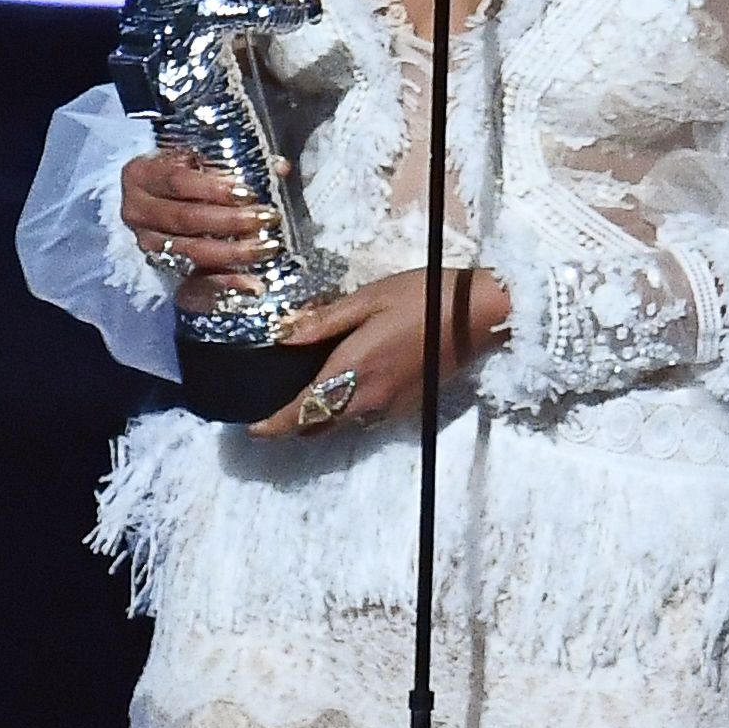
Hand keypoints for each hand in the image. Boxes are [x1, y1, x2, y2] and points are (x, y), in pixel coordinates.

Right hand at [121, 150, 284, 311]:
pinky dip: (225, 284)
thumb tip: (280, 168)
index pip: (177, 181)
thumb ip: (234, 161)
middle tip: (267, 218)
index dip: (214, 188)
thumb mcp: (202, 158)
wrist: (163, 197)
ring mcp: (147, 244)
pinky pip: (193, 284)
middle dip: (230, 221)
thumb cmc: (187, 172)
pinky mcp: (162, 270)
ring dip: (233, 252)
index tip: (248, 191)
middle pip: (185, 218)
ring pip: (191, 252)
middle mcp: (137, 211)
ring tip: (268, 246)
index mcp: (141, 175)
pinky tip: (252, 284)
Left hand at [249, 267, 512, 443]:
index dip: (274, 425)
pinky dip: (349, 409)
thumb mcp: (367, 299)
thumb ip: (323, 322)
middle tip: (274, 409)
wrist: (476, 315)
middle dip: (293, 425)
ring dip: (322, 418)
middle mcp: (368, 399)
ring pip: (343, 424)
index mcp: (352, 370)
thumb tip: (284, 337)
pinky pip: (367, 417)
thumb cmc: (421, 298)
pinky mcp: (408, 407)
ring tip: (307, 396)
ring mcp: (391, 407)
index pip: (303, 411)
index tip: (252, 429)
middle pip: (319, 426)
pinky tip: (348, 385)